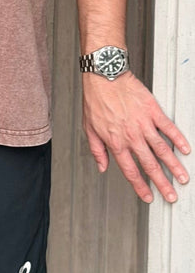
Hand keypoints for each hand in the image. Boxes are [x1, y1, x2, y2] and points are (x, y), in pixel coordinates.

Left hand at [82, 71, 190, 202]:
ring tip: (183, 178)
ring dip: (174, 166)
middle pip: (150, 165)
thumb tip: (102, 166)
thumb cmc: (96, 99)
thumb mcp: (89, 127)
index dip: (140, 187)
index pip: (130, 171)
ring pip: (162, 150)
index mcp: (116, 142)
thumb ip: (97, 150)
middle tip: (171, 196)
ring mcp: (144, 124)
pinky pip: (168, 128)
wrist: (104, 76)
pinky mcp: (152, 111)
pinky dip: (178, 139)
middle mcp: (131, 136)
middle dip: (162, 183)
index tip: (148, 196)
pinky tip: (185, 149)